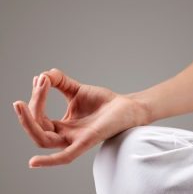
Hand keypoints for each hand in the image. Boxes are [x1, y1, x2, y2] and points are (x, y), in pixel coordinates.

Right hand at [13, 68, 150, 167]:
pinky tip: (33, 162)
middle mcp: (67, 135)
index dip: (36, 100)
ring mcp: (76, 139)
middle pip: (38, 130)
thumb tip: (42, 75)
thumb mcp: (77, 89)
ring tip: (21, 105)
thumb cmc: (103, 102)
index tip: (41, 79)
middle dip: (29, 112)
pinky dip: (50, 161)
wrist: (126, 106)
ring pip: (44, 141)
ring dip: (30, 123)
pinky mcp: (87, 141)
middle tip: (28, 93)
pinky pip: (66, 156)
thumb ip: (59, 81)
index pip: (40, 118)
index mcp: (63, 125)